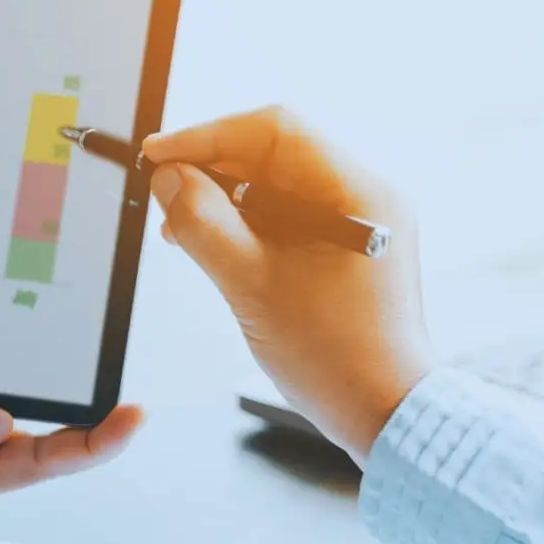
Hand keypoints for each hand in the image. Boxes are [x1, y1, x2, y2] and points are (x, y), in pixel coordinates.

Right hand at [142, 107, 433, 458]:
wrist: (384, 413)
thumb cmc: (334, 357)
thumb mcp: (250, 285)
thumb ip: (202, 223)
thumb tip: (169, 178)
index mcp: (358, 193)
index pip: (275, 130)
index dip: (207, 135)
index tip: (159, 155)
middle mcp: (366, 196)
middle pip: (275, 152)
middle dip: (212, 168)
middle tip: (164, 196)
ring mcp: (358, 222)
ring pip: (276, 185)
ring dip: (224, 198)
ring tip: (181, 229)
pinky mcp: (346, 247)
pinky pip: (287, 215)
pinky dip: (246, 223)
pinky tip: (214, 245)